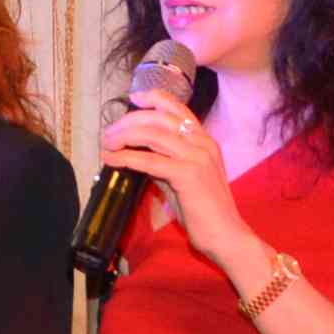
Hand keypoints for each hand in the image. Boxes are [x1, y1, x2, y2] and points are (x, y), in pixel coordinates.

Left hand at [95, 87, 240, 252]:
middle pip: (159, 118)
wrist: (226, 235)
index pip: (178, 108)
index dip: (154, 98)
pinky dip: (126, 158)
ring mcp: (197, 156)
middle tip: (109, 134)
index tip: (134, 99)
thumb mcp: (183, 179)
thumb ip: (164, 163)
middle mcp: (202, 143)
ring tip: (107, 145)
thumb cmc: (204, 212)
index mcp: (205, 141)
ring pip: (152, 134)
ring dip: (123, 137)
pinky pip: (149, 160)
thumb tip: (138, 154)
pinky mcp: (188, 174)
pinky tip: (112, 160)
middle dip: (129, 121)